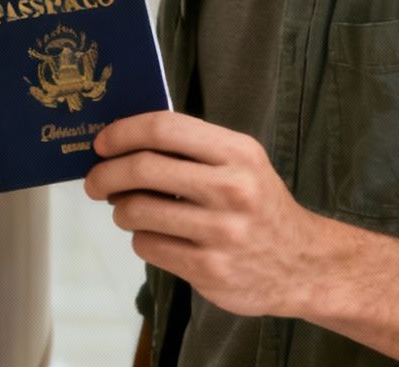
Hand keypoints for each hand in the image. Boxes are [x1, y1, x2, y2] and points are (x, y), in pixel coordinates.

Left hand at [84, 111, 325, 318]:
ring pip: (137, 211)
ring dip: (121, 211)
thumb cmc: (260, 207)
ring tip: (129, 211)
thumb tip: (122, 143)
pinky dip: (142, 239)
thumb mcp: (241, 164)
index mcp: (238, 153)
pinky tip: (157, 237)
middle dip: (105, 174)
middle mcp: (232, 189)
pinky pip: (148, 246)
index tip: (101, 143)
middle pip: (143, 169)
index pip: (164, 129)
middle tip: (94, 181)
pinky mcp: (210, 269)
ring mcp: (222, 232)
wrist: (304, 264)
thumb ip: (191, 149)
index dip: (122, 132)